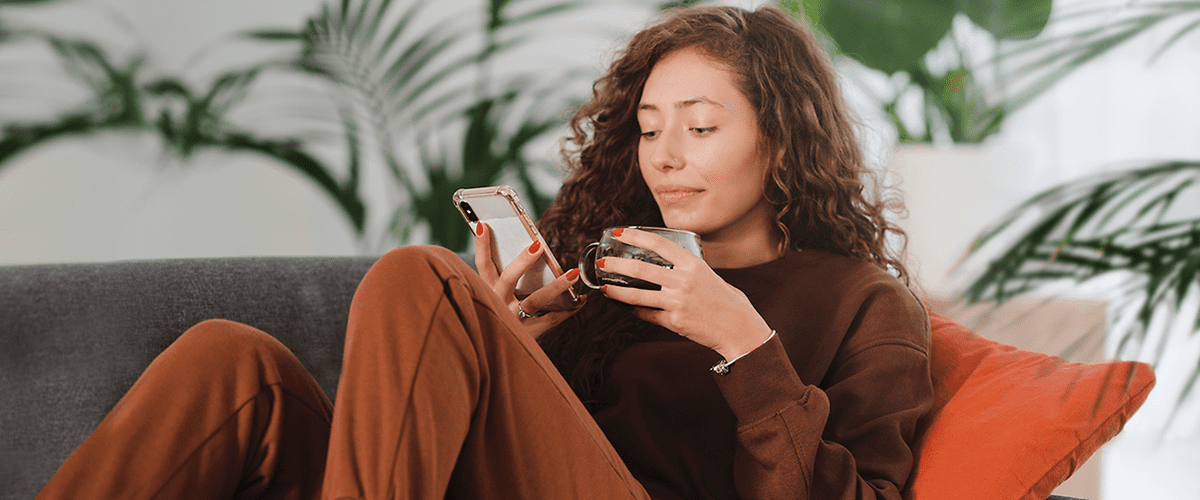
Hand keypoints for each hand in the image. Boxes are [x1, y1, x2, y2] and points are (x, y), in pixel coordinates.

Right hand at [472, 222, 585, 338]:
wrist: (495, 360)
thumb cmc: (497, 321)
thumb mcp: (493, 299)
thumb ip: (503, 278)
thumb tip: (529, 249)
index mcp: (486, 292)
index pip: (482, 266)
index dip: (481, 246)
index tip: (483, 225)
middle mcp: (497, 305)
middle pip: (508, 279)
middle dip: (523, 261)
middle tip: (538, 245)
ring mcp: (513, 320)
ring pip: (535, 300)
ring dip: (557, 286)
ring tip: (574, 274)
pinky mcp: (528, 335)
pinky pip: (551, 320)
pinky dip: (569, 310)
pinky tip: (582, 300)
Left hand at [597, 228, 771, 360]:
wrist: (739, 328)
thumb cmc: (727, 301)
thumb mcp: (709, 276)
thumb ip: (688, 269)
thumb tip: (665, 265)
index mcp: (693, 264)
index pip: (658, 244)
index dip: (635, 237)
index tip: (619, 233)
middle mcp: (683, 281)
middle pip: (640, 269)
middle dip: (616, 265)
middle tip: (602, 262)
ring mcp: (677, 302)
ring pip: (637, 296)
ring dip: (616, 292)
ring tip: (604, 288)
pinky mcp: (674, 321)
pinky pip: (647, 315)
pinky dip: (636, 311)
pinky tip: (628, 308)